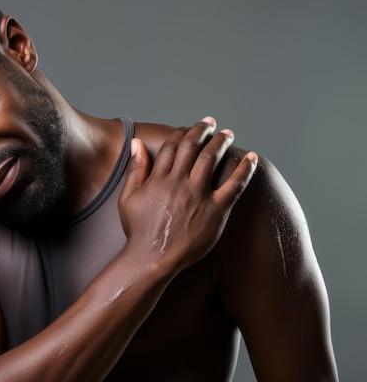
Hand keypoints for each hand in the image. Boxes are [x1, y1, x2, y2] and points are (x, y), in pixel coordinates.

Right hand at [119, 117, 257, 274]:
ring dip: (221, 142)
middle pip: (193, 146)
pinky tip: (251, 159)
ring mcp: (198, 196)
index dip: (182, 132)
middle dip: (203, 129)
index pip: (173, 145)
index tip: (188, 127)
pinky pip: (234, 186)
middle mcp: (179, 182)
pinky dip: (244, 170)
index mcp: (159, 178)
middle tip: (211, 123)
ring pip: (212, 159)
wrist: (151, 258)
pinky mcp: (215, 211)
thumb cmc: (138, 230)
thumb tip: (137, 143)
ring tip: (228, 134)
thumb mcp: (128, 197)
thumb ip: (136, 169)